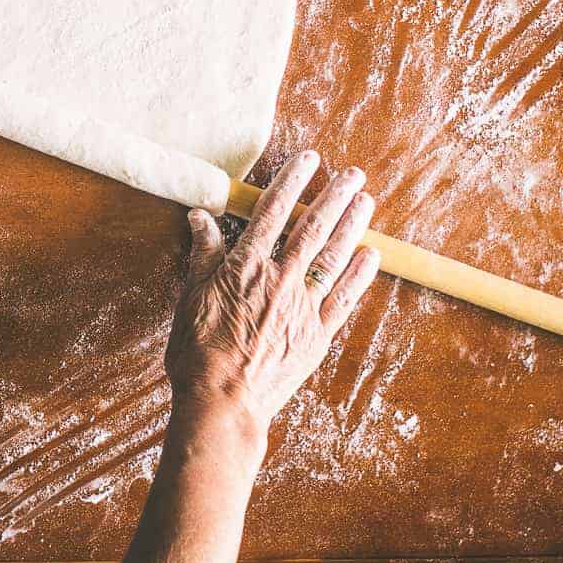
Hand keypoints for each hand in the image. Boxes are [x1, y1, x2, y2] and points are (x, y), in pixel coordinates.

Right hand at [165, 151, 378, 448]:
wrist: (223, 402)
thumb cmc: (198, 351)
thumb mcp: (191, 295)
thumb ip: (203, 253)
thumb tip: (200, 215)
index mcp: (246, 266)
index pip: (272, 212)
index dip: (290, 181)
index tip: (307, 159)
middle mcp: (280, 279)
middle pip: (312, 227)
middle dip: (333, 196)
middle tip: (352, 173)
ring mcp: (303, 307)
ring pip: (333, 256)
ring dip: (352, 225)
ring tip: (366, 200)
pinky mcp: (317, 335)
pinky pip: (344, 298)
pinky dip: (359, 274)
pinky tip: (371, 254)